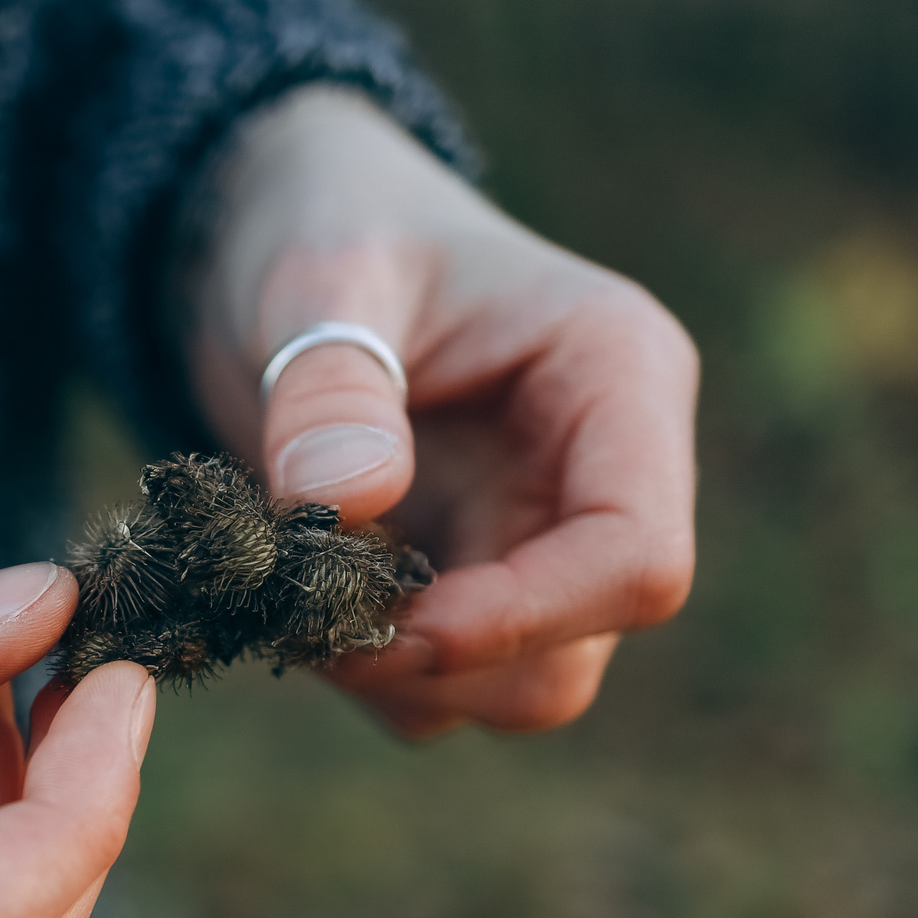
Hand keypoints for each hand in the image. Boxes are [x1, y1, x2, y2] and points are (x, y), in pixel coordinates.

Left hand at [183, 86, 697, 737]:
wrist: (278, 238)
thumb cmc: (325, 226)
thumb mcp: (317, 278)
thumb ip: (330, 385)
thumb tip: (343, 504)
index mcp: (620, 379)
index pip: (639, 557)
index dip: (528, 617)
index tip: (400, 621)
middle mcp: (602, 478)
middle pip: (571, 658)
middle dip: (441, 664)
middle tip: (304, 615)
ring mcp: (539, 542)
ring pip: (506, 691)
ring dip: (391, 676)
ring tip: (283, 592)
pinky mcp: (472, 586)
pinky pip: (438, 688)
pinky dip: (360, 672)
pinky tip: (289, 597)